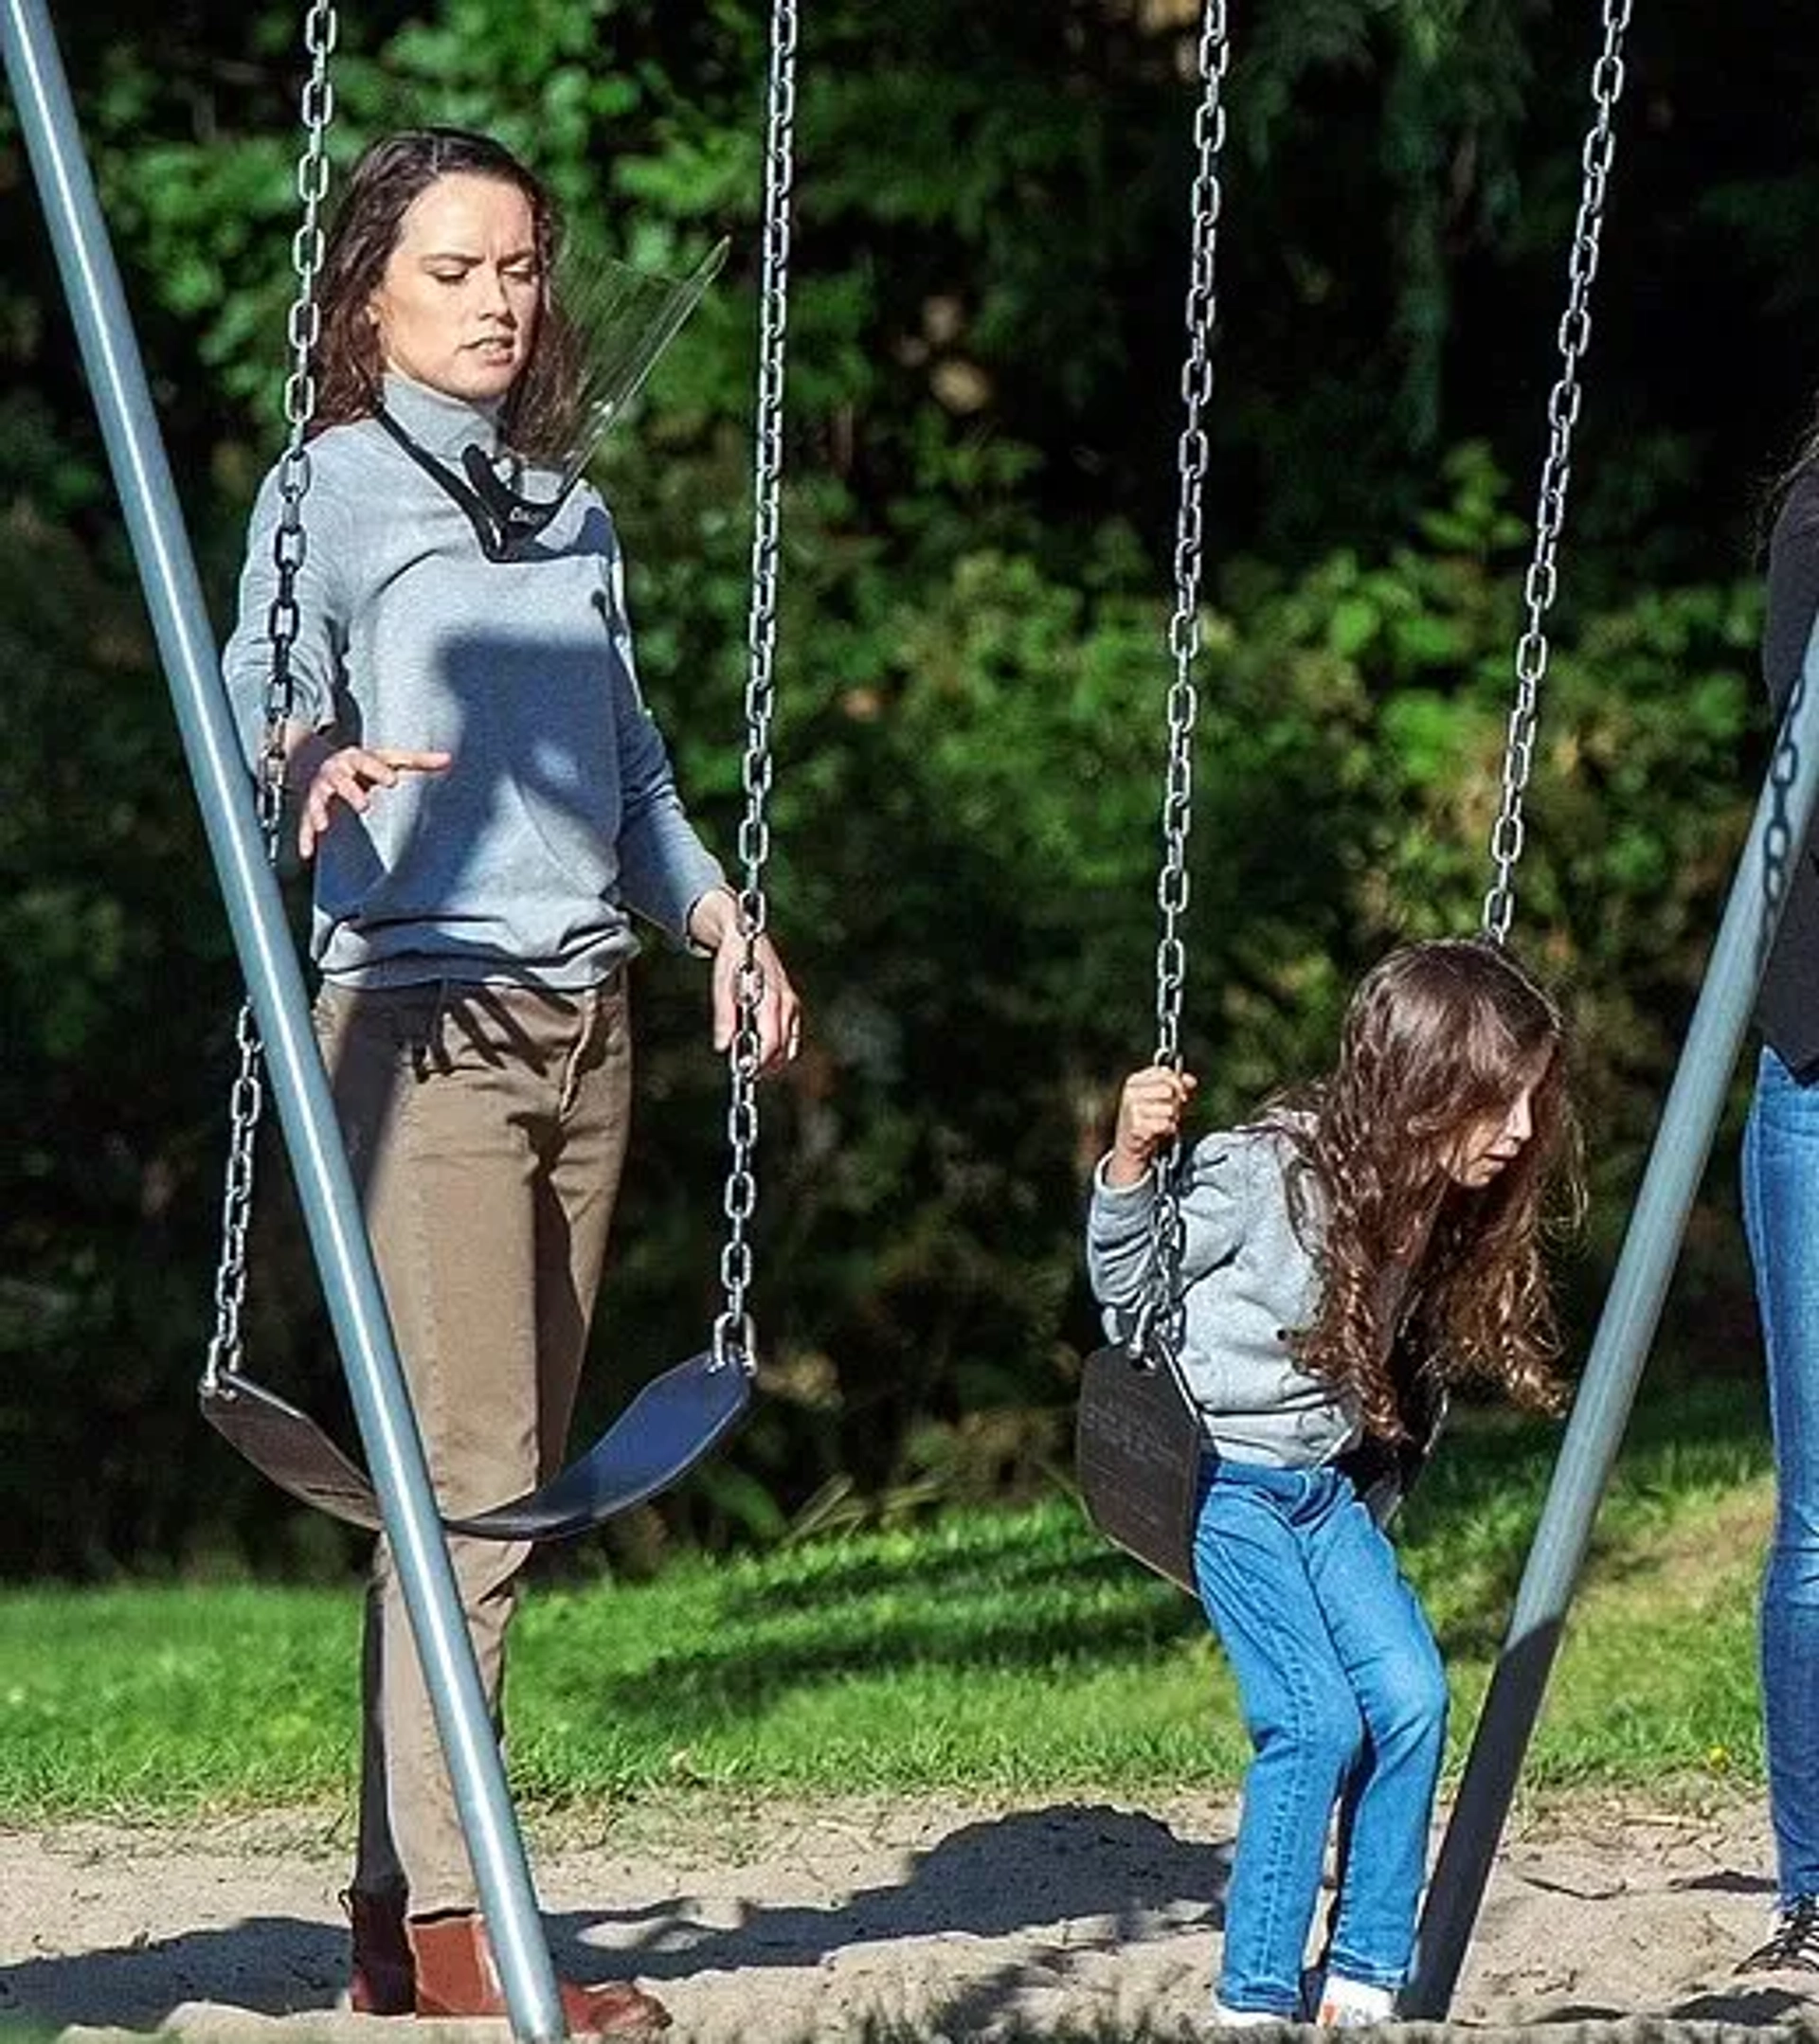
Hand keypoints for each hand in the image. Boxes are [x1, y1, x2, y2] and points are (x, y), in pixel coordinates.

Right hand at [293, 741, 452, 858]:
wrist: (322, 761)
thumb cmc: (364, 764)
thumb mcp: (388, 758)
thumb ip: (417, 761)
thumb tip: (448, 760)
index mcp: (356, 759)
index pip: (366, 761)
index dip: (378, 770)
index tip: (393, 781)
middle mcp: (335, 773)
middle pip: (341, 781)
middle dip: (351, 791)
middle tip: (365, 805)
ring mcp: (320, 791)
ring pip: (318, 800)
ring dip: (320, 812)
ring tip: (324, 825)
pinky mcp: (310, 808)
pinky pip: (304, 823)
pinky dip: (305, 838)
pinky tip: (308, 853)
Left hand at [687, 888, 802, 1076]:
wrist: (744, 934)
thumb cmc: (733, 959)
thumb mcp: (723, 985)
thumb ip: (724, 1016)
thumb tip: (722, 1046)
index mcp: (772, 996)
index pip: (771, 1037)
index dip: (761, 1058)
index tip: (747, 1071)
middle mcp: (787, 1002)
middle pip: (782, 1045)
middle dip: (766, 1063)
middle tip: (747, 1073)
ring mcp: (791, 1004)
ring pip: (788, 1043)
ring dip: (774, 1059)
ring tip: (754, 1067)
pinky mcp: (790, 1006)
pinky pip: (790, 1035)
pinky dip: (779, 1048)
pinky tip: (764, 1054)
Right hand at [1106, 1065, 1198, 1186]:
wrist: (1131, 1142)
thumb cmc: (1146, 1117)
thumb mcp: (1160, 1097)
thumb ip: (1177, 1085)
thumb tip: (1190, 1080)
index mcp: (1135, 1081)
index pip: (1164, 1073)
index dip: (1178, 1083)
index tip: (1182, 1093)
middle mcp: (1131, 1093)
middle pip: (1168, 1090)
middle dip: (1174, 1102)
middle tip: (1169, 1110)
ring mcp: (1132, 1110)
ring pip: (1168, 1109)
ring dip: (1171, 1118)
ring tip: (1162, 1121)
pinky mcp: (1137, 1126)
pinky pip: (1165, 1124)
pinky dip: (1166, 1129)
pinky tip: (1158, 1130)